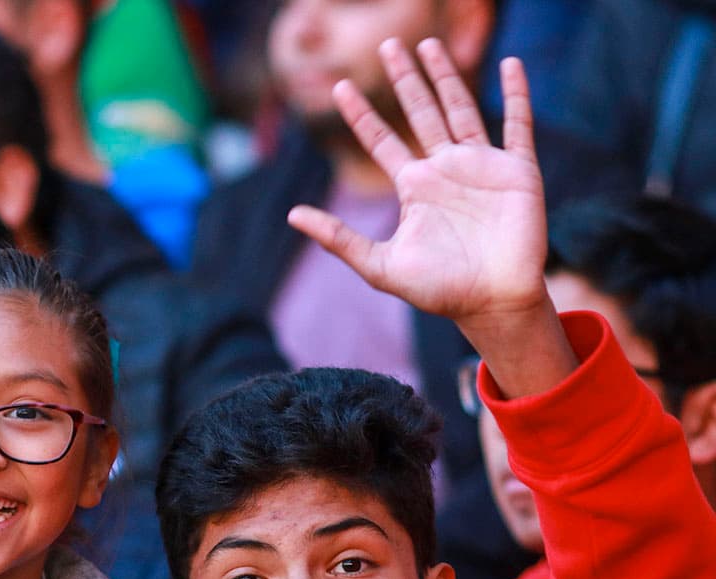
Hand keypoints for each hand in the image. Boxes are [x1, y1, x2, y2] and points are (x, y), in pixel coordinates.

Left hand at [289, 38, 576, 397]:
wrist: (492, 303)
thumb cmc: (439, 290)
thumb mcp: (379, 265)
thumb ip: (338, 238)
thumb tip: (292, 214)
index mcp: (413, 187)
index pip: (380, 141)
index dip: (361, 115)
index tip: (340, 87)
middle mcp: (445, 170)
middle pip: (419, 112)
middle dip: (404, 80)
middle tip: (389, 45)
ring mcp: (481, 167)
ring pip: (461, 108)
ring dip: (446, 77)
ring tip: (430, 44)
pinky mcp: (517, 172)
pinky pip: (517, 125)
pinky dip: (517, 95)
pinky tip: (511, 65)